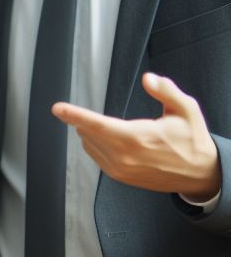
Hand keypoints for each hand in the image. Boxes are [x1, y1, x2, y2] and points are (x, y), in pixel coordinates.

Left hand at [53, 73, 220, 199]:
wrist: (199, 173)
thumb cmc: (192, 140)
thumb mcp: (186, 110)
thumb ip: (166, 91)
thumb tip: (148, 78)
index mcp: (136, 138)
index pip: (97, 124)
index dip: (75, 115)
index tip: (58, 108)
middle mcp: (124, 156)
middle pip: (89, 134)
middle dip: (84, 121)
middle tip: (86, 115)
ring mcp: (120, 169)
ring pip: (90, 146)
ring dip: (90, 133)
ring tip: (107, 127)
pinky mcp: (120, 177)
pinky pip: (97, 157)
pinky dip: (95, 145)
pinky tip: (107, 140)